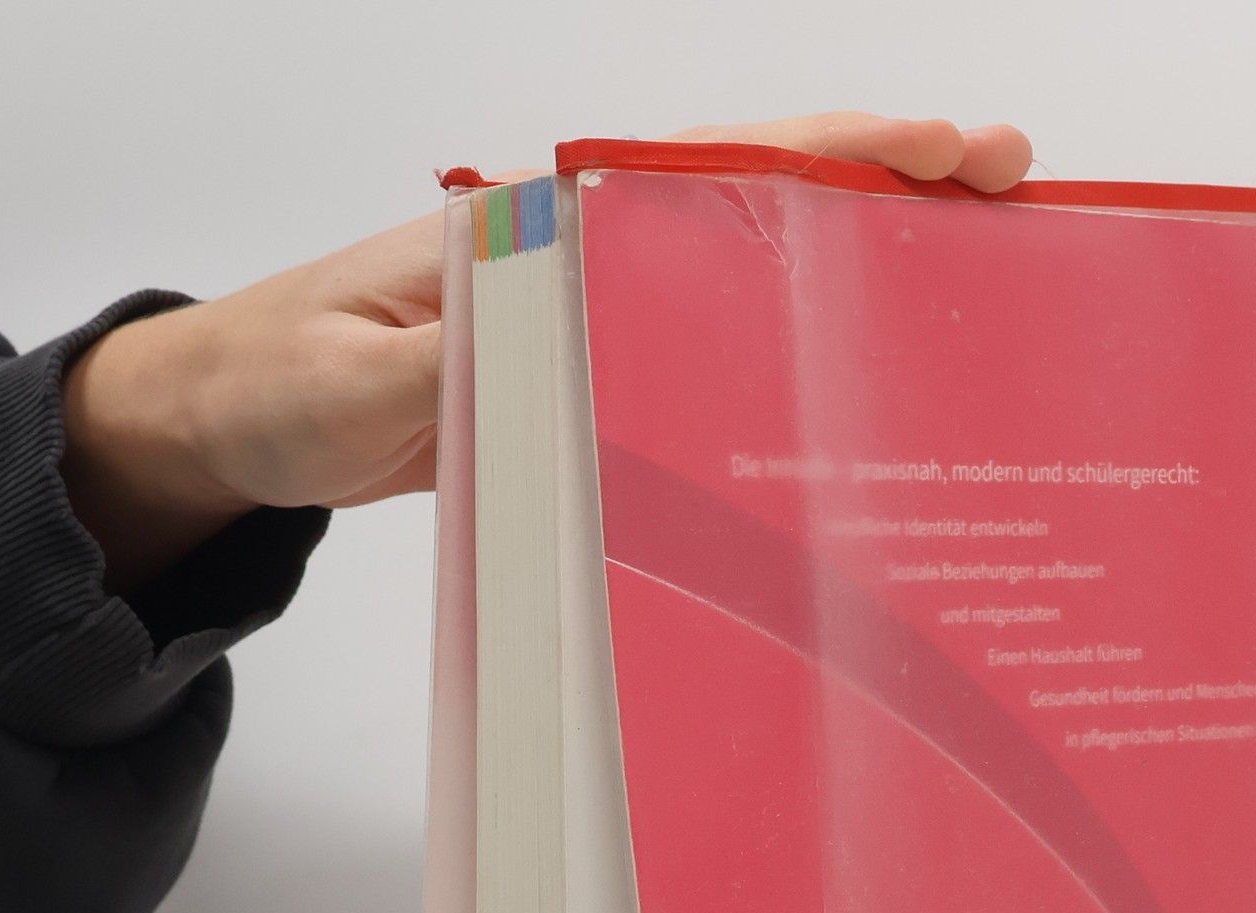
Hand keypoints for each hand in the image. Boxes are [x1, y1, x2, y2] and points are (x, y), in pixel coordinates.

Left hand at [60, 114, 1031, 593]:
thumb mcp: (356, 372)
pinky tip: (859, 407)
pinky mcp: (596, 397)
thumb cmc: (281, 374)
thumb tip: (571, 349)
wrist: (238, 421)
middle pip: (771, 211)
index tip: (946, 148)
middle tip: (1017, 199)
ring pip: (758, 292)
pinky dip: (794, 373)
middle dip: (895, 197)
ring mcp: (606, 330)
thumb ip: (454, 362)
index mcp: (555, 227)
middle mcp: (599, 265)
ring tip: (979, 290)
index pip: (721, 167)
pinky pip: (714, 374)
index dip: (841, 154)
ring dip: (864, 287)